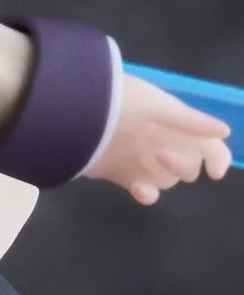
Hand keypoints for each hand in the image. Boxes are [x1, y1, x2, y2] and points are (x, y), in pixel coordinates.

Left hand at [82, 70, 231, 203]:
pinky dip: (146, 192)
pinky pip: (144, 190)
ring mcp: (140, 158)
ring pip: (168, 179)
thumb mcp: (156, 105)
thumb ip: (189, 121)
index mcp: (171, 120)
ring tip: (143, 169)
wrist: (70, 111)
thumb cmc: (118, 101)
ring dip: (164, 176)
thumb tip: (224, 131)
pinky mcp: (120, 173)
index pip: (205, 142)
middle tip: (160, 155)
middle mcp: (159, 139)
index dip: (215, 157)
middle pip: (188, 164)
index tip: (214, 171)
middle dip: (182, 164)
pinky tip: (139, 189)